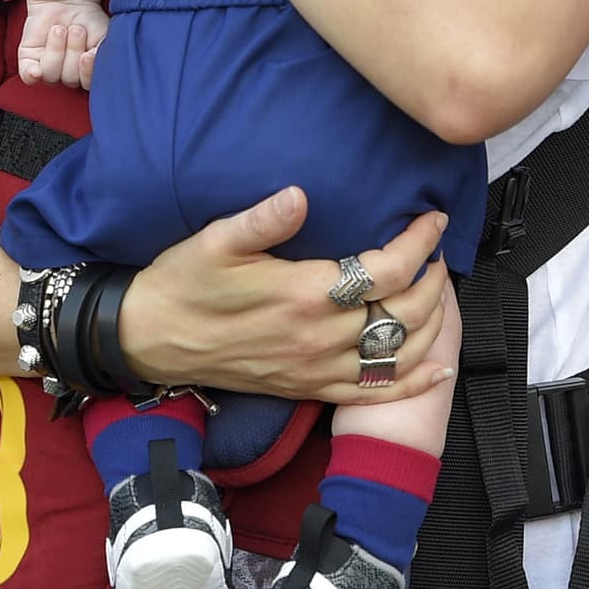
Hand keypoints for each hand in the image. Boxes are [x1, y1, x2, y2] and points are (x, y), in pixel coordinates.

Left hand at [19, 1, 107, 88]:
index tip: (87, 54)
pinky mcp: (28, 60)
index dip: (86, 73)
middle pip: (69, 78)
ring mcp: (47, 70)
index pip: (86, 84)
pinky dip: (32, 74)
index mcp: (86, 75)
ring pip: (50, 73)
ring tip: (60, 29)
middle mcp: (66, 76)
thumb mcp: (103, 37)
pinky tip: (35, 70)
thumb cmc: (89, 22)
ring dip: (56, 50)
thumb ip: (102, 55)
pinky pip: (28, 76)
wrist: (69, 1)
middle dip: (73, 51)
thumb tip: (92, 62)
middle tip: (76, 30)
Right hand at [118, 191, 450, 406]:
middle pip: (404, 313)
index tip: (432, 220)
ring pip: (398, 353)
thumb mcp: (214, 240)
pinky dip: (413, 382)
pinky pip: (373, 393)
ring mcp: (315, 369)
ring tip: (438, 290)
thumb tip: (299, 194)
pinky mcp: (307, 388)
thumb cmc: (182, 284)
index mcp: (302, 295)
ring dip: (431, 322)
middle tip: (437, 251)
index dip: (419, 244)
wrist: (150, 340)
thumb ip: (261, 218)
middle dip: (434, 279)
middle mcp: (317, 338)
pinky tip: (437, 366)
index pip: (386, 271)